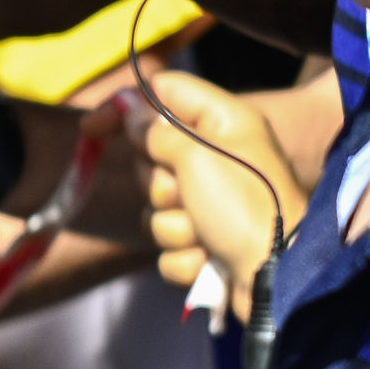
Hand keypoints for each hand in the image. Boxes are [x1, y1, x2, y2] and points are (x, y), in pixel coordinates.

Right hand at [142, 72, 307, 317]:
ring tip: (206, 233)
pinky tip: (209, 259)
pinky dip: (185, 253)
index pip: (166, 92)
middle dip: (160, 183)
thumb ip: (155, 131)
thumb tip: (130, 111)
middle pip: (154, 155)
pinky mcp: (207, 242)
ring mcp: (212, 203)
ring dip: (174, 224)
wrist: (279, 276)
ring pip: (158, 206)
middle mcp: (219, 157)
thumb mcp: (197, 156)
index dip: (127, 106)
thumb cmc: (243, 205)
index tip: (91, 126)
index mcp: (224, 123)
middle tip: (185, 192)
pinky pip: (170, 243)